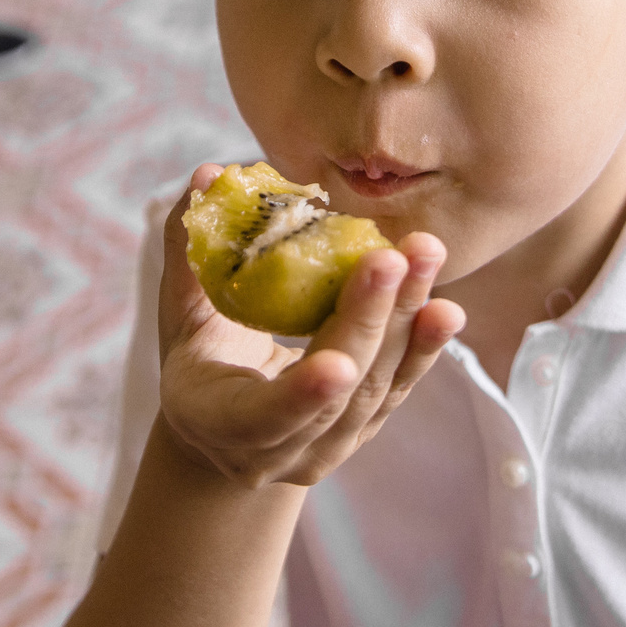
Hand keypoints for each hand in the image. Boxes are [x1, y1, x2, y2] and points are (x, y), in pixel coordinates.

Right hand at [156, 165, 462, 489]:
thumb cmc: (198, 360)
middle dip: (368, 324)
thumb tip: (210, 174)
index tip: (338, 365)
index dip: (301, 396)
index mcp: (221, 424)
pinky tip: (446, 309)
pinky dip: (425, 346)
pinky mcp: (366, 427)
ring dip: (407, 322)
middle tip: (389, 260)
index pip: (264, 417)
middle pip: (338, 395)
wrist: (228, 430)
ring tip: (424, 259)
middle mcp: (281, 452)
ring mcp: (330, 447)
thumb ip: (188, 251)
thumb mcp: (179, 315)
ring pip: (378, 388)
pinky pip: (401, 384)